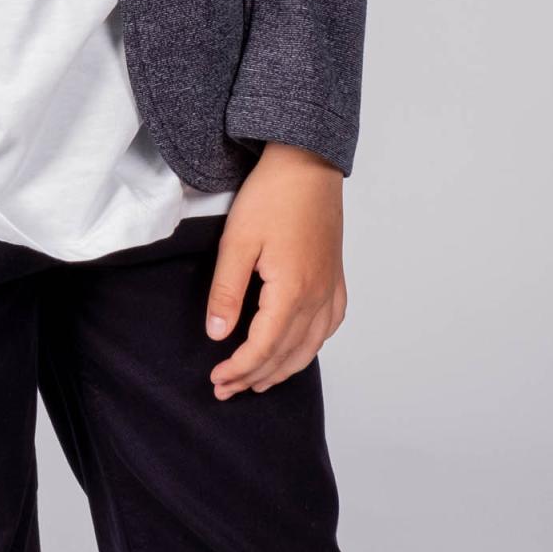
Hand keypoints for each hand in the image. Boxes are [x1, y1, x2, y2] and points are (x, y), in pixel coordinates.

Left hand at [204, 141, 346, 399]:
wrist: (306, 162)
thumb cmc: (271, 195)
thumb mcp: (237, 241)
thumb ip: (226, 291)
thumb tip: (217, 335)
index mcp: (292, 292)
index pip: (263, 349)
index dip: (238, 369)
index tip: (216, 379)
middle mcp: (318, 297)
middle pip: (287, 355)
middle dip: (255, 377)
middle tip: (227, 389)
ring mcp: (331, 288)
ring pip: (311, 347)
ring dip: (283, 369)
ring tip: (257, 381)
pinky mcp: (336, 277)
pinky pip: (329, 326)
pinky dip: (311, 347)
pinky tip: (298, 348)